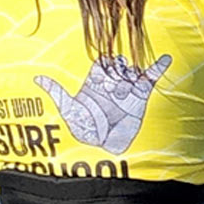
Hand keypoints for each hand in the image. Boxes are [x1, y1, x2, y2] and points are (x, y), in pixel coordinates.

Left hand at [36, 54, 171, 154]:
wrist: (106, 145)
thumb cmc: (86, 129)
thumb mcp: (69, 109)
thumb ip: (57, 92)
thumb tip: (37, 78)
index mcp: (96, 80)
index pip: (102, 62)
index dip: (103, 66)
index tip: (101, 79)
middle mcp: (112, 81)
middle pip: (118, 63)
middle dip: (117, 72)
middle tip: (113, 91)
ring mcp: (127, 86)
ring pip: (132, 70)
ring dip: (129, 79)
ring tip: (124, 96)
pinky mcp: (141, 94)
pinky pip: (151, 76)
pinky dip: (159, 67)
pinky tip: (165, 59)